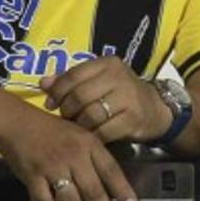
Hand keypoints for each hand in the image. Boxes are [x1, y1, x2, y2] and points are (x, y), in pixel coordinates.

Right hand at [0, 103, 137, 200]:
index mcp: (89, 144)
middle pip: (93, 192)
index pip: (111, 171)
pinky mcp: (32, 176)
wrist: (17, 123)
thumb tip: (111, 189)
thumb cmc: (52, 132)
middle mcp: (74, 155)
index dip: (123, 191)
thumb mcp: (80, 136)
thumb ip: (94, 158)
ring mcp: (52, 166)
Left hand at [41, 56, 172, 144]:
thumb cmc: (121, 94)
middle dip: (67, 110)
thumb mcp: (99, 81)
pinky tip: (92, 136)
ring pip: (90, 115)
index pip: (74, 75)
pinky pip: (103, 131)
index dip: (58, 91)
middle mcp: (119, 77)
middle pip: (80, 96)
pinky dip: (94, 136)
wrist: (156, 109)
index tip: (51, 104)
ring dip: (79, 125)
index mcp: (107, 64)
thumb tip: (43, 83)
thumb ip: (71, 80)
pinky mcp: (133, 119)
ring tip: (79, 127)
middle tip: (67, 118)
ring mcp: (128, 98)